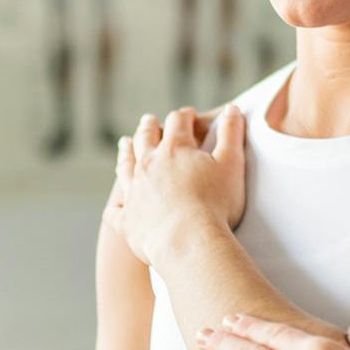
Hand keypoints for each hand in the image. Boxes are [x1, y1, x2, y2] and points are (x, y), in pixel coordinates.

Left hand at [111, 105, 246, 265]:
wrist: (189, 241)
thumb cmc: (215, 203)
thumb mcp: (232, 163)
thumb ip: (232, 134)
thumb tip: (234, 108)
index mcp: (174, 148)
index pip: (178, 122)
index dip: (185, 116)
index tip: (189, 114)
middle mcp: (148, 164)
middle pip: (145, 138)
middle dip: (149, 127)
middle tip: (149, 120)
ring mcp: (134, 191)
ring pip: (125, 166)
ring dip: (125, 152)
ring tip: (125, 144)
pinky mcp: (128, 220)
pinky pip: (116, 212)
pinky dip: (116, 208)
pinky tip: (116, 207)